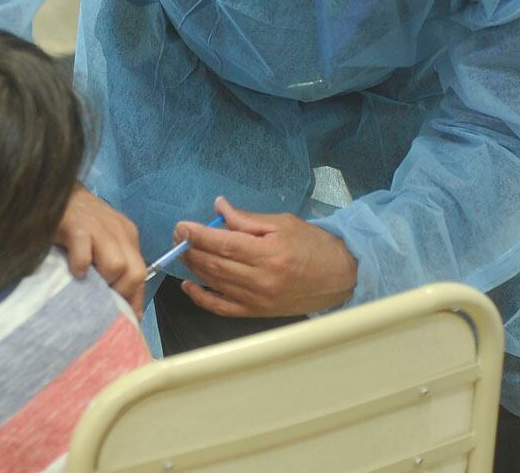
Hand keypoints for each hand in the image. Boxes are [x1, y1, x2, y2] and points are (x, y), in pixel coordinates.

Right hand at [56, 184, 145, 315]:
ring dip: (102, 281)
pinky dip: (79, 267)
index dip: (133, 299)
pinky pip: (85, 254)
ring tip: (86, 282)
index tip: (123, 318)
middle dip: (120, 292)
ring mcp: (99, 227)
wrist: (54, 189)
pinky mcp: (77, 226)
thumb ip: (113, 268)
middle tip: (101, 298)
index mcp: (128, 236)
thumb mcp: (101, 243)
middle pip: (136, 272)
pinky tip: (72, 270)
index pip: (142, 274)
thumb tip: (127, 311)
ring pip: (117, 266)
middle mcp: (119, 231)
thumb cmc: (74, 223)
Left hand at [177, 196, 357, 316]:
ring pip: (215, 283)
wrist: (342, 276)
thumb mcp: (283, 223)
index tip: (181, 226)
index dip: (199, 235)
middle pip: (215, 264)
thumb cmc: (313, 245)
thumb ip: (247, 218)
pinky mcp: (257, 313)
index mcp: (269, 254)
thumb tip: (219, 207)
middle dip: (191, 249)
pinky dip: (202, 298)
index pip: (224, 244)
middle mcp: (261, 279)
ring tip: (183, 252)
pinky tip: (189, 286)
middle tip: (178, 236)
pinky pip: (223, 308)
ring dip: (194, 267)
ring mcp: (258, 299)